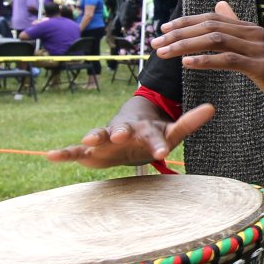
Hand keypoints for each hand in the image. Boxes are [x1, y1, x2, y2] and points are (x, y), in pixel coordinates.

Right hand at [46, 103, 215, 167]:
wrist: (129, 132)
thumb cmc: (153, 134)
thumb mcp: (172, 131)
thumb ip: (190, 122)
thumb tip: (213, 107)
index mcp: (146, 130)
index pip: (154, 137)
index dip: (158, 144)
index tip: (163, 154)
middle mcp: (124, 131)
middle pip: (122, 132)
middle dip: (121, 133)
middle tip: (122, 135)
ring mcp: (106, 139)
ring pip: (98, 136)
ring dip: (93, 136)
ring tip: (87, 139)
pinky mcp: (91, 149)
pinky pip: (75, 151)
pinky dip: (64, 153)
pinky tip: (50, 156)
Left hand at [150, 1, 263, 105]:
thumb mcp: (255, 43)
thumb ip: (236, 25)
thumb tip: (221, 4)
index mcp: (248, 28)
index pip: (211, 18)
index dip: (185, 22)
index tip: (163, 29)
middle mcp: (252, 33)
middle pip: (209, 26)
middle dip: (178, 33)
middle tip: (156, 42)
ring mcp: (257, 49)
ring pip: (215, 40)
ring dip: (186, 46)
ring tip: (165, 53)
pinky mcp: (260, 67)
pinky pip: (228, 60)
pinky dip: (205, 60)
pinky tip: (188, 64)